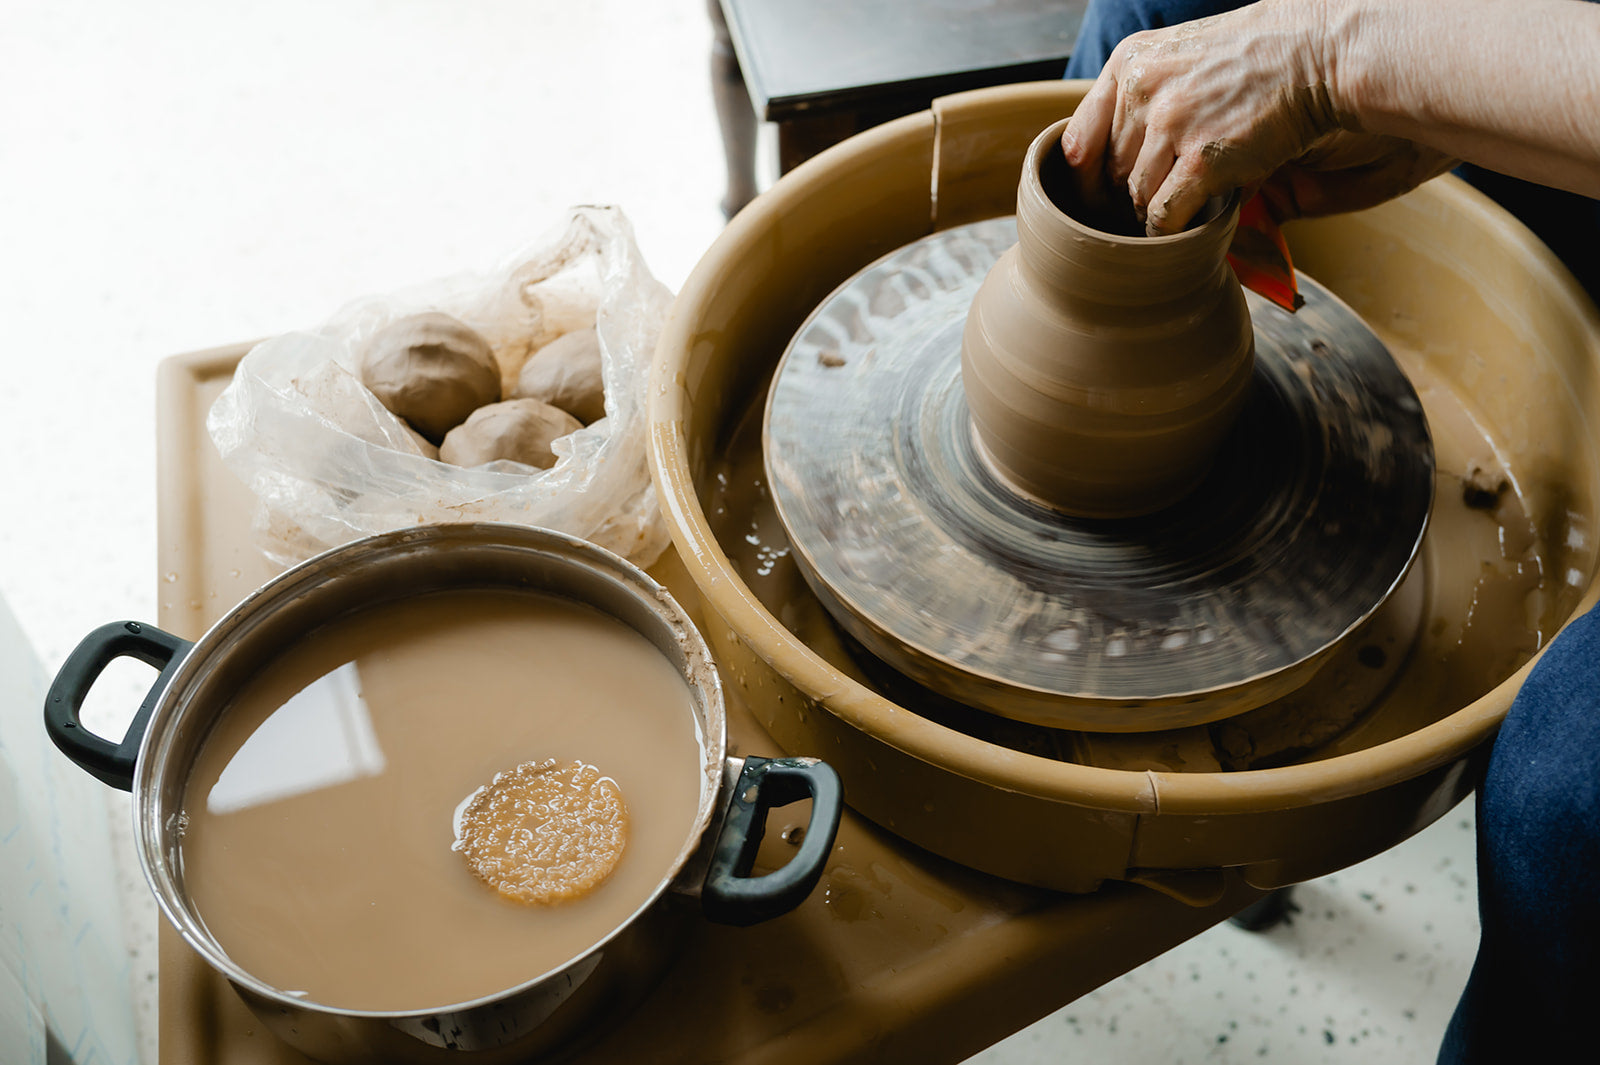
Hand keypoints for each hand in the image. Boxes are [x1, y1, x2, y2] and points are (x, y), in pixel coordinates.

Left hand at [1060, 0, 1451, 232]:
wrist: (1318, 54)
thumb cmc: (1257, 56)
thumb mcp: (1182, 53)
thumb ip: (1143, 92)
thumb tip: (1111, 147)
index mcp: (1129, 63)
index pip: (1077, 140)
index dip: (1084, 178)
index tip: (1094, 197)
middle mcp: (1142, 91)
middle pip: (1112, 171)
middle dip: (1129, 193)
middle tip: (1153, 202)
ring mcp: (1171, 125)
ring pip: (1137, 195)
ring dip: (1157, 209)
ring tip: (1185, 203)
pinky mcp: (1202, 160)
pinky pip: (1166, 214)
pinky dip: (1174, 227)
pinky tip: (1191, 224)